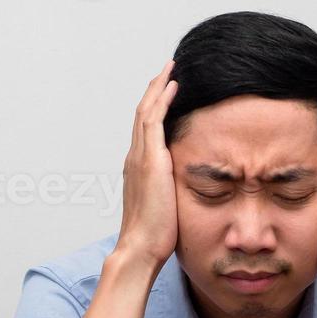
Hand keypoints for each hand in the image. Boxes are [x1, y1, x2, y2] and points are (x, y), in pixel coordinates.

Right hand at [116, 59, 179, 268]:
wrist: (140, 247)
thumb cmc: (154, 235)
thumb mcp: (163, 206)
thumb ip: (169, 191)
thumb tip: (181, 189)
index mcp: (137, 168)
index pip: (144, 130)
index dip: (153, 108)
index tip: (165, 92)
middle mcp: (135, 158)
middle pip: (142, 113)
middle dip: (153, 90)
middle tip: (166, 71)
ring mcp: (140, 157)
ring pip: (146, 111)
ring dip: (157, 88)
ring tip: (170, 69)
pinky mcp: (149, 159)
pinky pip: (153, 119)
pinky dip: (161, 99)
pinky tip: (173, 86)